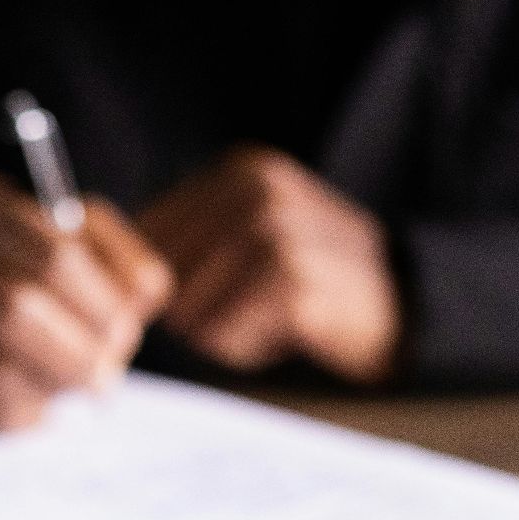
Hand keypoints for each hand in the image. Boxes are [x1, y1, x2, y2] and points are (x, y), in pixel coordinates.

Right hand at [0, 171, 170, 430]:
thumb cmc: (41, 271)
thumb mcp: (88, 246)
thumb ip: (123, 262)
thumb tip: (136, 300)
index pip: (51, 255)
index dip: (99, 304)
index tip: (124, 332)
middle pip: (14, 309)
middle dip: (74, 352)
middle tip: (106, 377)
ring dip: (47, 388)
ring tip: (73, 389)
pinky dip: (19, 415)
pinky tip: (39, 404)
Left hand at [139, 145, 400, 383]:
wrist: (407, 305)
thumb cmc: (315, 280)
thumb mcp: (257, 233)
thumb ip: (192, 238)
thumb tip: (110, 269)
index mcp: (240, 171)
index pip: (148, 231)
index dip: (158, 280)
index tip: (196, 298)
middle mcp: (255, 189)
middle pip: (161, 273)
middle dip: (190, 308)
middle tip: (245, 312)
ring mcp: (275, 231)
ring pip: (188, 307)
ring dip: (218, 332)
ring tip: (268, 320)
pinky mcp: (290, 280)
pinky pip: (223, 334)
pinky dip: (244, 348)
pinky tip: (285, 333)